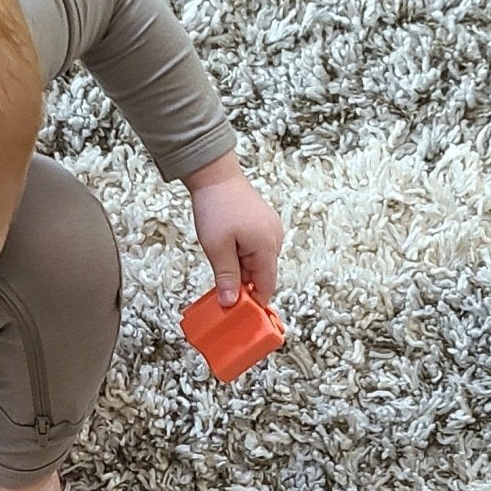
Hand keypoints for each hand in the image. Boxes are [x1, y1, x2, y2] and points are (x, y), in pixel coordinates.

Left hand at [183, 151, 284, 307]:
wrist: (215, 176)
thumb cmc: (216, 207)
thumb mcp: (217, 248)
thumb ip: (226, 277)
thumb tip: (231, 303)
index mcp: (267, 246)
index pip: (266, 286)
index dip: (253, 303)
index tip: (240, 314)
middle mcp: (275, 238)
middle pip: (262, 276)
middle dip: (243, 284)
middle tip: (221, 285)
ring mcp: (271, 230)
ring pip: (257, 263)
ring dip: (240, 269)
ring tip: (221, 257)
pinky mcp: (264, 225)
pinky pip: (256, 250)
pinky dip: (242, 256)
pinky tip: (227, 249)